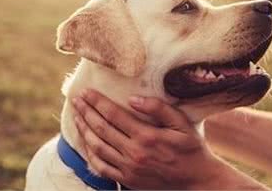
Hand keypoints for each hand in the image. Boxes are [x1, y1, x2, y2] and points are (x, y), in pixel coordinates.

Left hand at [71, 90, 229, 189]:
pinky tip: (86, 142)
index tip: (86, 91)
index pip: (114, 115)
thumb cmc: (191, 148)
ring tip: (77, 116)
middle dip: (86, 112)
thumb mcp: (182, 124)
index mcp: (147, 136)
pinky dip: (89, 153)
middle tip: (76, 100)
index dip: (98, 102)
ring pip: (97, 147)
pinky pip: (100, 166)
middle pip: (101, 129)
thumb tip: (133, 99)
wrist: (196, 179)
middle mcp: (134, 152)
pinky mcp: (127, 179)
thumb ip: (160, 109)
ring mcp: (128, 168)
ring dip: (84, 130)